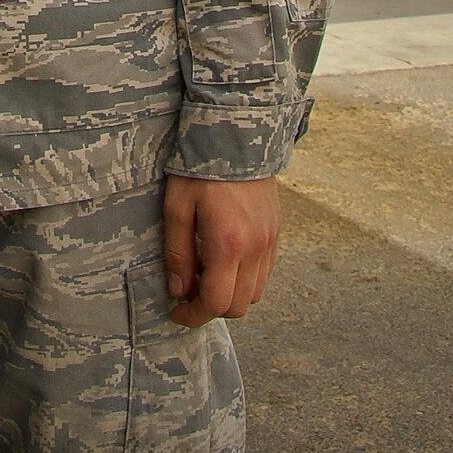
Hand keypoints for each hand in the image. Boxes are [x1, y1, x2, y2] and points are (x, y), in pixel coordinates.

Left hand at [162, 174, 279, 326]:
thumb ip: (178, 253)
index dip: (193, 316)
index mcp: (228, 244)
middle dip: (211, 308)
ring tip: (207, 273)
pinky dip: (246, 279)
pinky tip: (226, 260)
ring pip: (255, 294)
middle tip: (189, 290)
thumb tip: (179, 290)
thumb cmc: (201, 169)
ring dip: (230, 295)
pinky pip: (265, 273)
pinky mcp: (276, 233)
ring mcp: (270, 242)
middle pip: (238, 306)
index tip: (177, 312)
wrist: (237, 136)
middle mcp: (255, 249)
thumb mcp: (177, 207)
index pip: (216, 303)